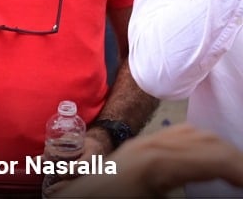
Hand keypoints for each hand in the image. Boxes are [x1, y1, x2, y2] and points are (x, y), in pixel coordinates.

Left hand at [58, 124, 242, 196]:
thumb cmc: (99, 194)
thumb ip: (183, 191)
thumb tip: (212, 187)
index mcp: (155, 162)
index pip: (214, 157)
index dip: (239, 169)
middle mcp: (145, 145)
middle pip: (204, 139)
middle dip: (231, 157)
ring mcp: (137, 145)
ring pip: (189, 133)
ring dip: (215, 149)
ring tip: (232, 172)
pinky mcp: (132, 151)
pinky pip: (172, 137)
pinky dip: (197, 145)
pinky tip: (205, 165)